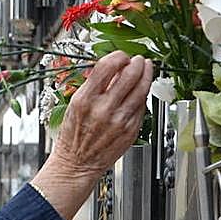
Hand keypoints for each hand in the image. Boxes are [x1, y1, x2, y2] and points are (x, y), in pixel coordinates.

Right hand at [30, 51, 152, 219]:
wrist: (76, 163)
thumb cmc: (74, 136)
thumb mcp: (76, 104)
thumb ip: (95, 86)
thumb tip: (114, 69)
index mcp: (85, 99)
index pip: (108, 66)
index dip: (118, 56)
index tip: (121, 56)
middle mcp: (103, 109)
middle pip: (130, 75)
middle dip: (137, 63)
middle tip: (138, 60)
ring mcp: (120, 120)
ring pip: (141, 89)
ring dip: (146, 75)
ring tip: (146, 69)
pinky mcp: (131, 130)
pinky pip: (142, 106)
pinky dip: (142, 95)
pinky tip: (141, 90)